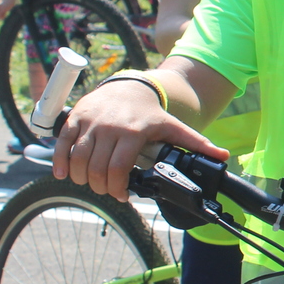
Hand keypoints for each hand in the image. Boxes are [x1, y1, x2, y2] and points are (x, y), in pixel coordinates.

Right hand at [52, 78, 226, 201]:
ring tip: (90, 184)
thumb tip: (223, 156)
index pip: (120, 167)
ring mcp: (90, 122)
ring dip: (82, 177)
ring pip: (79, 157)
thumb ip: (195, 143)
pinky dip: (60, 161)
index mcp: (134, 131)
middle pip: (98, 167)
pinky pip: (62, 143)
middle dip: (100, 186)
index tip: (122, 196)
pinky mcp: (75, 118)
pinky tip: (64, 175)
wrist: (129, 86)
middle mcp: (110, 126)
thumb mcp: (174, 126)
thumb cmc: (151, 112)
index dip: (118, 187)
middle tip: (106, 191)